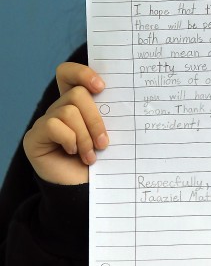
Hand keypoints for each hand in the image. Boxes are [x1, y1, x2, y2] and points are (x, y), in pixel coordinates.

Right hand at [23, 63, 108, 184]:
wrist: (87, 192)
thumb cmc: (102, 163)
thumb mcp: (108, 133)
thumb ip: (107, 113)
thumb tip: (122, 95)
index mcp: (75, 104)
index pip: (68, 74)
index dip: (82, 72)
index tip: (101, 87)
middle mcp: (58, 110)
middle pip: (76, 93)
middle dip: (95, 119)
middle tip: (103, 143)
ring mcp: (44, 123)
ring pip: (68, 111)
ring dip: (85, 136)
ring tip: (90, 155)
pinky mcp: (34, 137)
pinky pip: (53, 125)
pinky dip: (69, 139)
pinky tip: (73, 154)